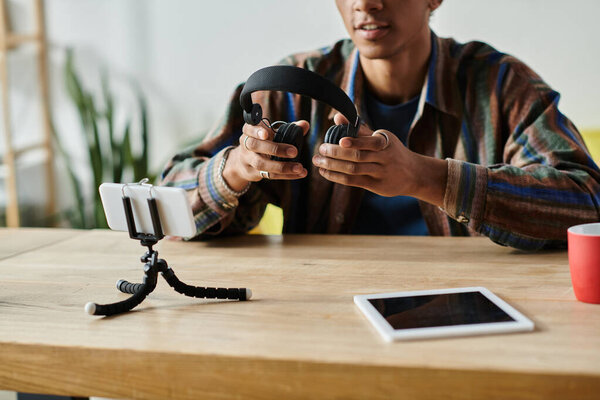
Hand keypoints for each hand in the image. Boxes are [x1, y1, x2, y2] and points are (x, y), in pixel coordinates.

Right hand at [222, 121, 308, 191]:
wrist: (243, 162)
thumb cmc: (263, 143)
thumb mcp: (272, 133)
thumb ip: (289, 128)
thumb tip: (304, 125)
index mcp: (250, 131)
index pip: (249, 128)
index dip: (256, 131)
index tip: (266, 134)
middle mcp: (246, 145)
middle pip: (255, 146)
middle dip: (274, 148)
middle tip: (294, 152)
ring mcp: (247, 160)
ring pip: (261, 164)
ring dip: (281, 166)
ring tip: (298, 167)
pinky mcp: (252, 173)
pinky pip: (269, 175)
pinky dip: (285, 175)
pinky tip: (298, 174)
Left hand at [312, 113, 447, 206]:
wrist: (414, 173)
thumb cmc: (392, 151)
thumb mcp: (380, 138)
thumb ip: (359, 129)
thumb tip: (337, 117)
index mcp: (385, 142)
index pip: (369, 141)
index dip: (355, 141)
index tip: (340, 140)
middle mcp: (385, 157)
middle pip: (358, 156)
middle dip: (336, 153)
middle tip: (320, 150)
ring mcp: (381, 173)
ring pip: (353, 169)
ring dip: (333, 166)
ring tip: (318, 162)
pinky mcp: (377, 186)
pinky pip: (353, 181)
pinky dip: (337, 177)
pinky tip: (326, 172)